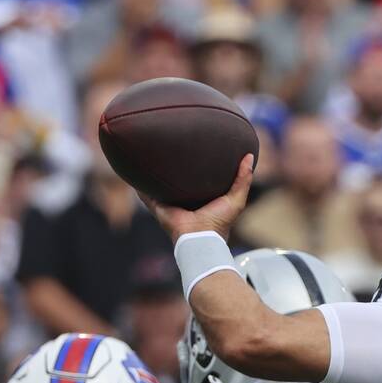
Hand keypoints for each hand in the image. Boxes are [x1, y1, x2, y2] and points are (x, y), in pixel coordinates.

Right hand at [137, 154, 253, 243]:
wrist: (200, 237)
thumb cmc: (219, 222)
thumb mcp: (236, 198)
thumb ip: (243, 178)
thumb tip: (249, 156)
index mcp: (201, 197)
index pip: (198, 178)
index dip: (197, 164)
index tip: (196, 146)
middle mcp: (183, 199)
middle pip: (176, 179)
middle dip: (173, 166)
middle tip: (170, 145)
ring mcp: (169, 202)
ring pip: (159, 184)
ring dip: (154, 173)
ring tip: (148, 153)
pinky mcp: (157, 206)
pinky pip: (144, 194)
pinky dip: (138, 184)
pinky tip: (132, 171)